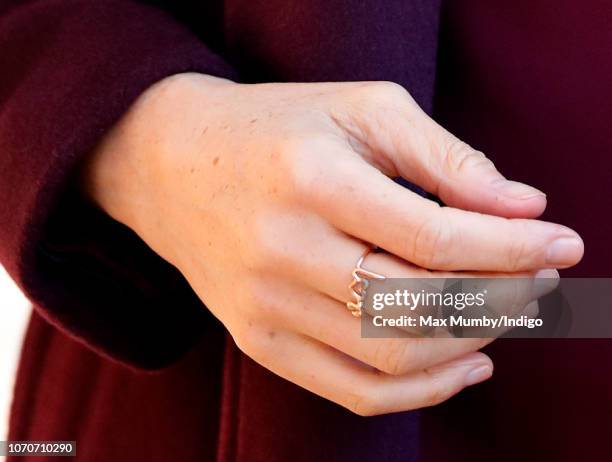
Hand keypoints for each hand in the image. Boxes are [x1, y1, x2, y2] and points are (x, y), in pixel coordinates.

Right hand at [83, 74, 582, 414]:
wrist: (171, 167)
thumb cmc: (273, 130)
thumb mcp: (361, 112)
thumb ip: (446, 159)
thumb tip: (525, 208)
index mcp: (311, 181)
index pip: (437, 238)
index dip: (514, 248)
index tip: (562, 245)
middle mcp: (281, 252)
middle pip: (419, 306)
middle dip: (502, 298)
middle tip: (538, 277)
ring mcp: (264, 307)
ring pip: (393, 356)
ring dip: (470, 342)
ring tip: (505, 312)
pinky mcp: (258, 341)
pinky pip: (352, 391)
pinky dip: (421, 392)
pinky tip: (465, 366)